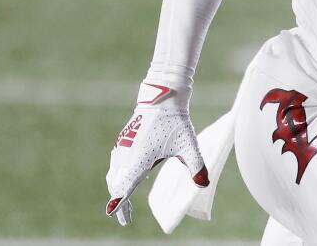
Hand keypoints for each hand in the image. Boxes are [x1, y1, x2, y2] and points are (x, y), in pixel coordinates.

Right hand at [105, 82, 208, 225]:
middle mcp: (127, 155)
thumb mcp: (188, 144)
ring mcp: (122, 148)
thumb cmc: (175, 122)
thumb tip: (203, 184)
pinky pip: (115, 165)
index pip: (125, 186)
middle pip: (116, 185)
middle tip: (125, 218)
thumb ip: (196, 165)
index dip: (120, 202)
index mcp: (140, 159)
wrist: (162, 98)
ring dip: (117, 189)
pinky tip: (125, 180)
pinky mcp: (122, 142)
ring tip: (123, 202)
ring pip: (113, 175)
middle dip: (119, 201)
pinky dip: (117, 177)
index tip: (113, 214)